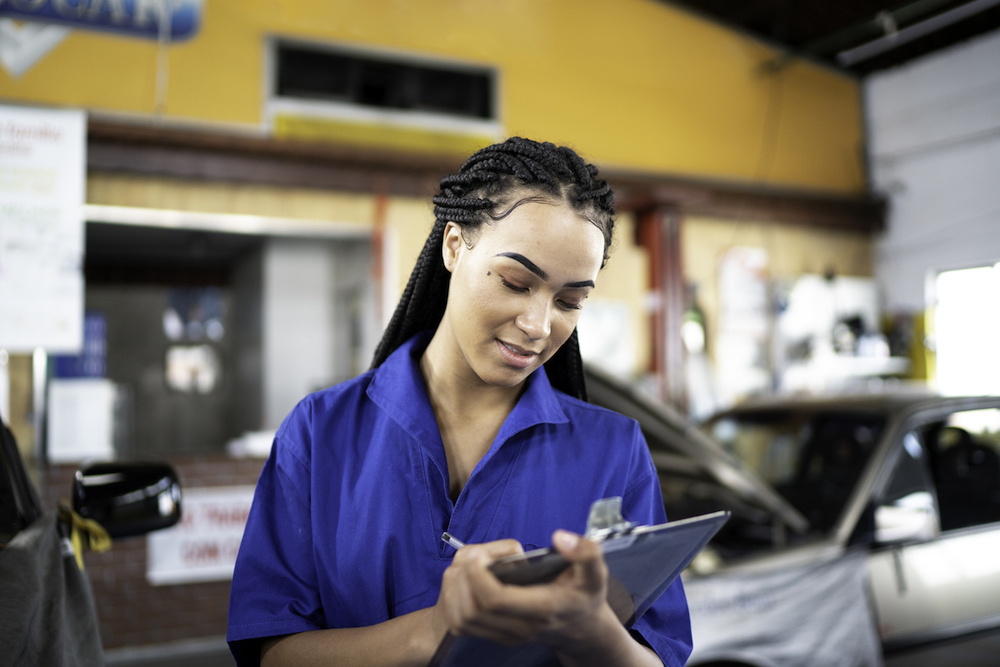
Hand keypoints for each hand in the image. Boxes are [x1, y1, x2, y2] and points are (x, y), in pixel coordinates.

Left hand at [432, 531, 616, 650]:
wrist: (581, 628)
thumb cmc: (584, 595)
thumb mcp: (595, 573)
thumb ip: (586, 553)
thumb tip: (560, 537)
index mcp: (543, 608)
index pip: (496, 600)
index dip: (479, 575)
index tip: (479, 554)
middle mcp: (522, 627)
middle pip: (473, 610)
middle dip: (464, 579)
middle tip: (471, 556)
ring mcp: (507, 635)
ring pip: (463, 620)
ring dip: (456, 590)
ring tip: (465, 568)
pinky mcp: (497, 637)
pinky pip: (462, 626)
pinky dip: (454, 602)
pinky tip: (464, 583)